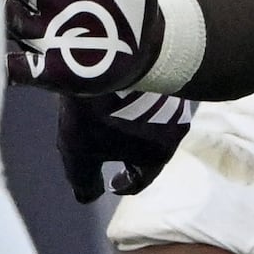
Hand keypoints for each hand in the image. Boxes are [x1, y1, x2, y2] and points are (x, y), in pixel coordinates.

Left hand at [58, 88, 195, 203]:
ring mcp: (173, 103)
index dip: (124, 185)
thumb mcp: (78, 152)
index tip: (112, 184)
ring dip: (130, 128)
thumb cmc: (95, 113)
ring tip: (106, 122)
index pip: (142, 179)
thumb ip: (83, 180)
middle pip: (149, 151)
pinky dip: (131, 105)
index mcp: (158, 154)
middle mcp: (174, 130)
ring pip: (150, 125)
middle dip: (128, 155)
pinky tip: (112, 97)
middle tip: (107, 151)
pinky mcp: (165, 79)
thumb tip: (86, 197)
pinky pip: (149, 101)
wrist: (111, 55)